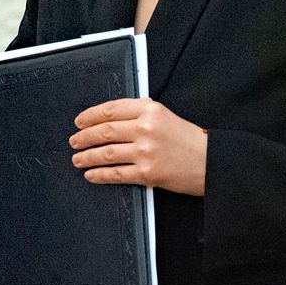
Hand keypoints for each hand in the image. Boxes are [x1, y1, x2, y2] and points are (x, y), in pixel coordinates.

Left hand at [71, 98, 207, 195]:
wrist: (211, 163)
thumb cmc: (188, 140)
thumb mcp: (165, 116)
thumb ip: (140, 113)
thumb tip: (110, 116)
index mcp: (149, 110)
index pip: (111, 109)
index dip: (90, 116)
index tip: (79, 122)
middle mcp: (146, 128)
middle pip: (104, 131)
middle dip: (84, 137)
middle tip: (74, 141)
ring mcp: (146, 151)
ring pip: (106, 153)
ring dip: (87, 156)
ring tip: (77, 159)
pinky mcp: (148, 173)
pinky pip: (116, 174)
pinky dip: (100, 174)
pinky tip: (91, 175)